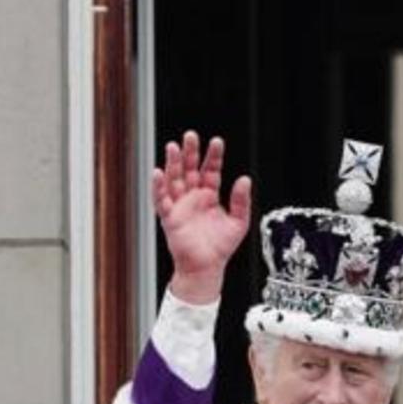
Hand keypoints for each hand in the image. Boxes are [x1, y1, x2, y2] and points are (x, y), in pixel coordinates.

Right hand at [152, 130, 251, 303]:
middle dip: (190, 152)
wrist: (207, 268)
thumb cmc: (220, 247)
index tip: (217, 142)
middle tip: (190, 136)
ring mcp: (180, 205)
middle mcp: (193, 196)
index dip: (213, 156)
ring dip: (172, 163)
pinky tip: (158, 173)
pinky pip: (161, 199)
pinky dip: (159, 187)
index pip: (211, 170)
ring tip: (173, 147)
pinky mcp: (169, 217)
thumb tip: (244, 179)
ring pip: (174, 179)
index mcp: (209, 195)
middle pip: (190, 169)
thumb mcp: (238, 223)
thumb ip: (241, 202)